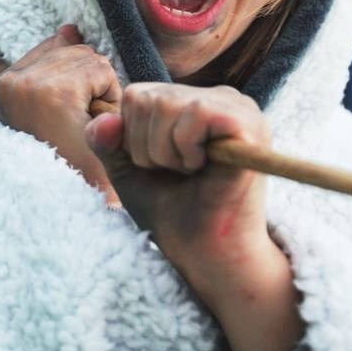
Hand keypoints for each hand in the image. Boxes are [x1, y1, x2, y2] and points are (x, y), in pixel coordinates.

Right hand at [0, 25, 120, 198]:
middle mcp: (8, 83)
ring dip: (100, 94)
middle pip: (76, 50)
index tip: (62, 113)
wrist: (70, 202)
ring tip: (82, 126)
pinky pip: (102, 73)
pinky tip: (91, 124)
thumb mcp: (57, 102)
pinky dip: (109, 98)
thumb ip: (61, 59)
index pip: (58, 47)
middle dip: (89, 85)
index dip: (75, 82)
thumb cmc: (64, 155)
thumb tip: (70, 27)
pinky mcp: (56, 94)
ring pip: (92, 60)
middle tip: (74, 123)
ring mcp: (30, 87)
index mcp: (2, 86)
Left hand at [85, 83, 268, 260]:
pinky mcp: (248, 123)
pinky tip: (204, 169)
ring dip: (165, 152)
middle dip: (147, 147)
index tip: (159, 169)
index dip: (132, 139)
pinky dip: (185, 149)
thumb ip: (108, 142)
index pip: (137, 94)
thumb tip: (103, 119)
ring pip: (168, 103)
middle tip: (177, 175)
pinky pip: (195, 113)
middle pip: (148, 98)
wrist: (208, 256)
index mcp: (195, 103)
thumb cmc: (175, 216)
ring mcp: (238, 107)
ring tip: (190, 173)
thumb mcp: (129, 173)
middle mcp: (220, 97)